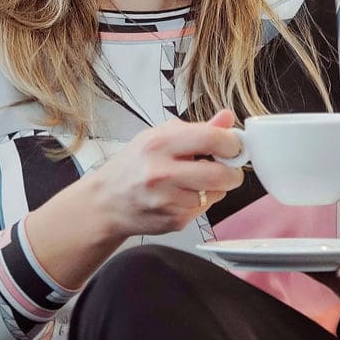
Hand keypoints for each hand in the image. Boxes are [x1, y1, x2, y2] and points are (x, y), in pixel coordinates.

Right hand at [87, 109, 243, 243]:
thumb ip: (197, 129)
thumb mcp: (157, 136)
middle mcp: (161, 173)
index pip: (212, 139)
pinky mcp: (174, 221)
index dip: (232, 143)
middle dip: (232, 171)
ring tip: (194, 180)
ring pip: (216, 194)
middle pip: (221, 174)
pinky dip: (200, 201)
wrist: (106, 202)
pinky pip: (204, 209)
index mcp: (159, 144)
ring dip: (214, 187)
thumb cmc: (132, 166)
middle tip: (227, 166)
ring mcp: (168, 200)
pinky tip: (181, 195)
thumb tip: (227, 118)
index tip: (234, 145)